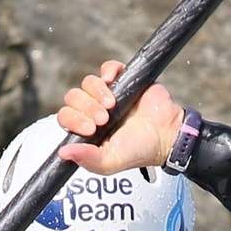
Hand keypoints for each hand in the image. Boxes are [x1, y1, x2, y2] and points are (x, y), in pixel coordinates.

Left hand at [56, 59, 186, 175]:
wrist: (166, 135)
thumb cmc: (139, 150)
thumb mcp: (111, 162)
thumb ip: (87, 159)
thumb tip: (63, 153)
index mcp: (87, 128)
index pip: (65, 117)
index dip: (73, 120)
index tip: (90, 129)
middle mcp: (94, 110)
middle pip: (73, 97)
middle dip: (86, 108)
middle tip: (104, 119)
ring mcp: (108, 93)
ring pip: (88, 82)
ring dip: (97, 93)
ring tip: (113, 105)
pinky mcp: (124, 80)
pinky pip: (108, 68)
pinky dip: (108, 71)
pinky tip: (113, 81)